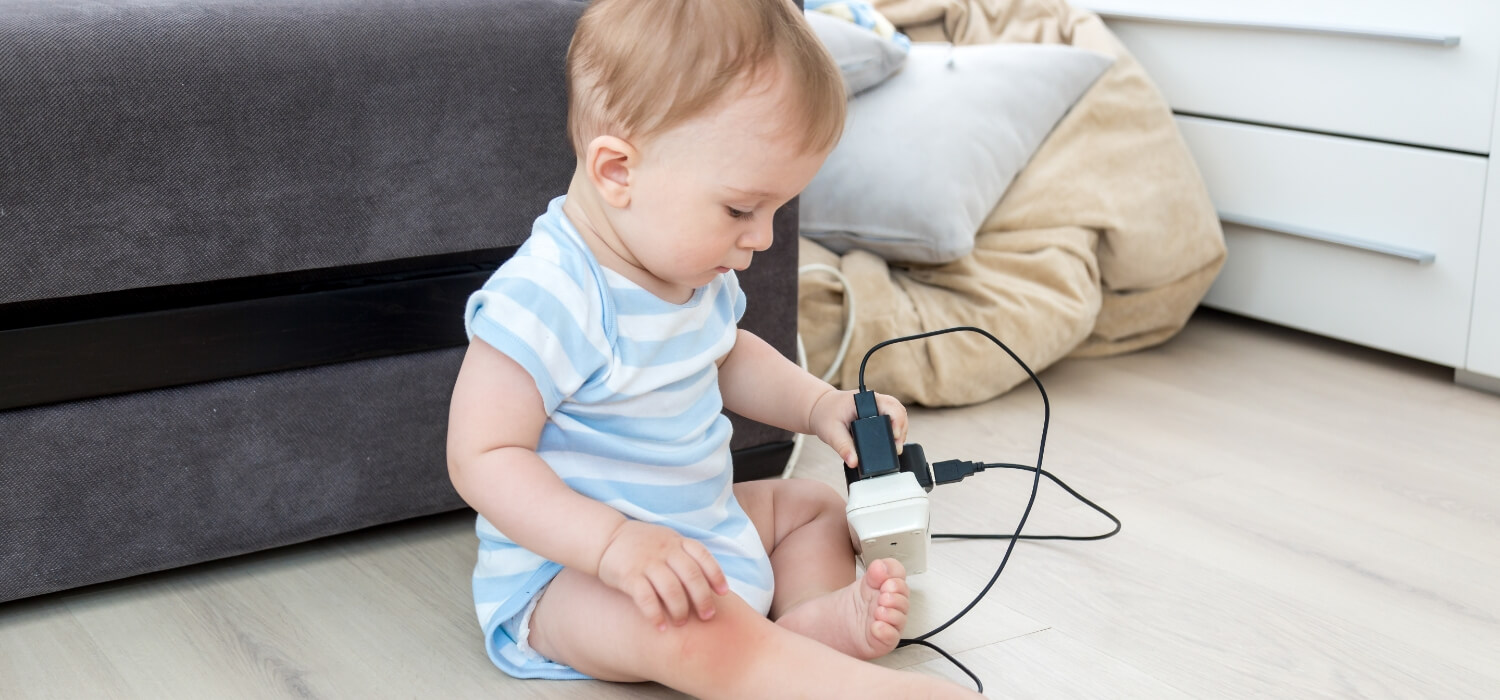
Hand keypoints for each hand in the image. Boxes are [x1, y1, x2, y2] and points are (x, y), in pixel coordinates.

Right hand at [596, 519, 730, 629]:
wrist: (606, 538)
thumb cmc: (642, 545)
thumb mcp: (666, 540)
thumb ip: (684, 555)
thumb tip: (710, 580)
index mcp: (676, 541)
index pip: (703, 557)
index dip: (716, 575)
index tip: (723, 593)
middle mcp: (664, 550)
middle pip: (691, 576)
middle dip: (702, 599)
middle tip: (707, 616)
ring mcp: (647, 562)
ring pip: (671, 589)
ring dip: (680, 609)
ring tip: (681, 622)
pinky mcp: (629, 575)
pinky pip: (646, 598)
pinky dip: (655, 615)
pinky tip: (660, 627)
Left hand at [808, 388, 908, 470]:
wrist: (821, 409)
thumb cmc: (825, 415)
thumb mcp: (831, 433)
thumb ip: (843, 448)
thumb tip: (854, 462)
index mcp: (863, 400)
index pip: (889, 406)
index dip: (896, 422)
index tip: (895, 436)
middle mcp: (874, 399)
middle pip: (898, 411)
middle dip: (901, 429)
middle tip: (897, 448)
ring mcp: (878, 404)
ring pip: (899, 414)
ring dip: (901, 430)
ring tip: (896, 447)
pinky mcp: (878, 411)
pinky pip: (894, 418)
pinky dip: (896, 429)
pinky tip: (893, 441)